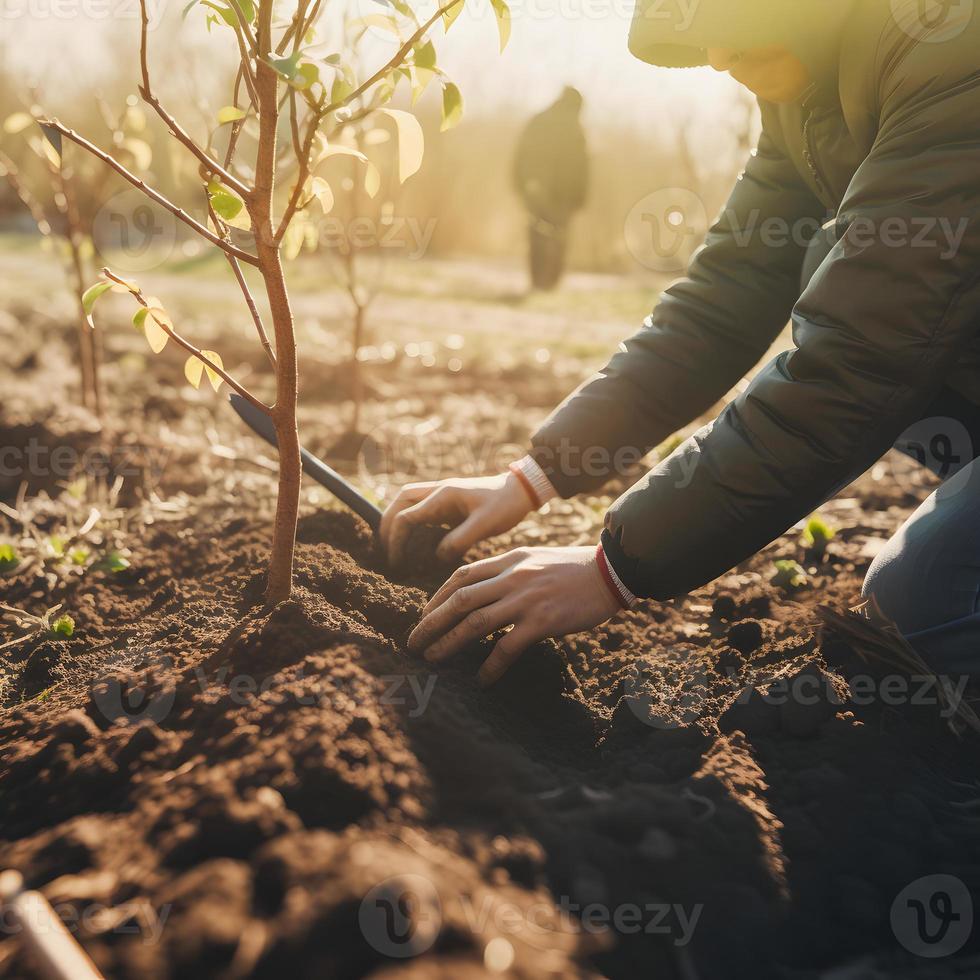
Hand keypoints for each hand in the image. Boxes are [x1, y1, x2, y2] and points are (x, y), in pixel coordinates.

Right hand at [380, 473, 535, 564]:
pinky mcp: (451, 503)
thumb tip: (437, 556)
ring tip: (393, 545)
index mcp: (443, 494)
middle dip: (388, 523)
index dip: (396, 539)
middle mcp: (439, 491)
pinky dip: (413, 522)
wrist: (522, 490)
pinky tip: (415, 541)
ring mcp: (444, 495)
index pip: (407, 516)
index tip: (397, 561)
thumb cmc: (506, 505)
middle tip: (384, 549)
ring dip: (398, 520)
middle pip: (401, 501)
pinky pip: (423, 510)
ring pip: (410, 503)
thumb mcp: (485, 525)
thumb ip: (459, 540)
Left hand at [408, 546, 620, 685]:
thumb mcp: (536, 559)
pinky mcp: (543, 620)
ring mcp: (526, 599)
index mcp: (509, 560)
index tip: (425, 614)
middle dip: (431, 622)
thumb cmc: (575, 569)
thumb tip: (486, 591)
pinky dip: (491, 665)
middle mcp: (512, 577)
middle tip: (413, 642)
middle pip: (459, 599)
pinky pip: (507, 646)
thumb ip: (510, 571)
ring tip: (432, 659)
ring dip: (448, 643)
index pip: (462, 576)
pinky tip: (481, 680)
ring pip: (474, 622)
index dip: (437, 596)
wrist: (611, 571)